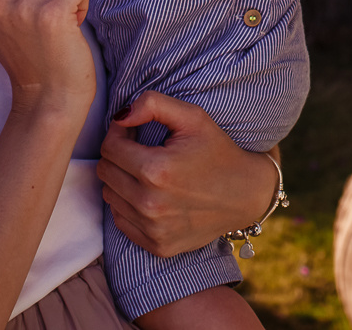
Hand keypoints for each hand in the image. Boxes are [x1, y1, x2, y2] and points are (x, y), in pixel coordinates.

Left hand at [96, 93, 278, 257]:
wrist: (246, 194)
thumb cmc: (218, 151)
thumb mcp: (193, 117)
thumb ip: (152, 104)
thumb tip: (120, 116)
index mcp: (156, 170)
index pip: (110, 147)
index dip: (119, 133)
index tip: (135, 131)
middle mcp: (150, 204)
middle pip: (105, 172)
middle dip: (118, 155)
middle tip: (142, 149)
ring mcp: (153, 229)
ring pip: (110, 196)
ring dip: (122, 180)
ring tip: (148, 171)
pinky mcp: (157, 246)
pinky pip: (121, 221)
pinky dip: (129, 205)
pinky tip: (152, 194)